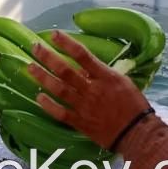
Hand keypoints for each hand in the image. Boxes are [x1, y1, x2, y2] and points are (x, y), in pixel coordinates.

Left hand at [28, 31, 146, 149]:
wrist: (137, 133)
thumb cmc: (134, 106)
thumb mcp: (123, 82)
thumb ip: (103, 74)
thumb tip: (85, 68)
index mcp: (105, 77)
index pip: (83, 55)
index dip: (67, 43)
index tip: (54, 35)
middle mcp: (92, 89)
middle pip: (65, 70)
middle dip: (48, 57)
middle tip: (35, 47)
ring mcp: (84, 106)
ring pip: (59, 89)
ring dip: (43, 77)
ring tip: (30, 67)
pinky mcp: (80, 122)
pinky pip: (60, 113)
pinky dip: (48, 105)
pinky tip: (38, 97)